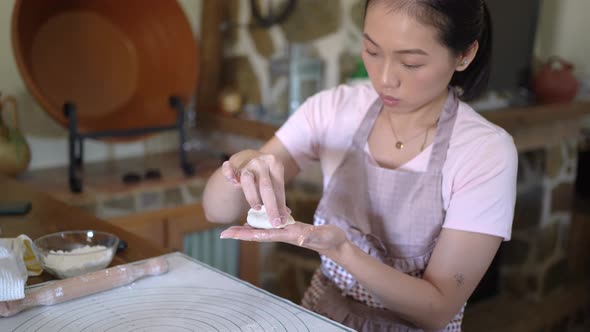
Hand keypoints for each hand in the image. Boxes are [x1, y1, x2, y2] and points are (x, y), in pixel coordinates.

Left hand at [220, 222, 348, 256]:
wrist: (337, 244)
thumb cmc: (331, 239)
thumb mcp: (323, 235)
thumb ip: (312, 235)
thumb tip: (300, 237)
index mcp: (288, 235)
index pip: (262, 235)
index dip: (244, 234)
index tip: (228, 234)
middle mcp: (284, 234)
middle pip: (258, 234)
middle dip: (241, 234)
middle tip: (223, 233)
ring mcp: (287, 233)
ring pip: (263, 231)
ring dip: (248, 230)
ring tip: (234, 228)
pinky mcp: (292, 229)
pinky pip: (272, 226)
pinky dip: (261, 224)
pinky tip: (256, 222)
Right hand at [222, 150, 288, 226]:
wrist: (250, 158)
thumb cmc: (266, 175)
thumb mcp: (275, 181)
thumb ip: (279, 197)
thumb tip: (286, 217)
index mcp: (275, 164)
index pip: (278, 188)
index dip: (280, 206)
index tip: (281, 222)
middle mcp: (261, 163)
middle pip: (266, 186)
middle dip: (271, 206)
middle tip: (274, 222)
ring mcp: (247, 164)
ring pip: (248, 180)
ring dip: (253, 196)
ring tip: (257, 208)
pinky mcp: (234, 167)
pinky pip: (230, 170)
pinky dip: (229, 173)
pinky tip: (232, 179)